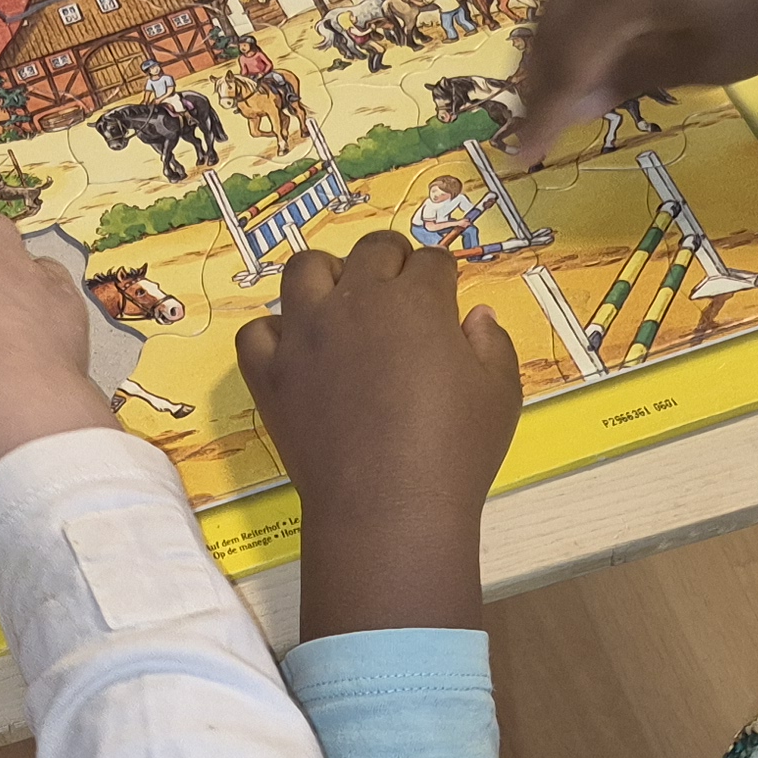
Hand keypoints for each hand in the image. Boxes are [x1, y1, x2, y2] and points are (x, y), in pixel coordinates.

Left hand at [236, 233, 520, 636]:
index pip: (432, 262)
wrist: (387, 507)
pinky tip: (295, 350)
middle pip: (371, 250)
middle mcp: (356, 303)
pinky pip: (257, 331)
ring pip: (304, 269)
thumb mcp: (500, 395)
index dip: (442, 277)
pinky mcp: (271, 372)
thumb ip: (491, 345)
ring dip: (328, 276)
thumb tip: (475, 315)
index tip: (444, 295)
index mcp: (416, 301)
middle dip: (392, 261)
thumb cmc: (454, 452)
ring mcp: (305, 334)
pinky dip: (275, 334)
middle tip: (399, 291)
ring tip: (341, 302)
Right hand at [502, 0, 757, 161]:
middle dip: (542, 78)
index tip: (521, 154)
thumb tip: (576, 100)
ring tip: (561, 90)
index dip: (543, 113)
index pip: (566, 62)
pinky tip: (599, 39)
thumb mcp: (706, 61)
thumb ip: (632, 77)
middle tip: (533, 126)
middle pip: (554, 24)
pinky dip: (590, 11)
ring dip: (562, 44)